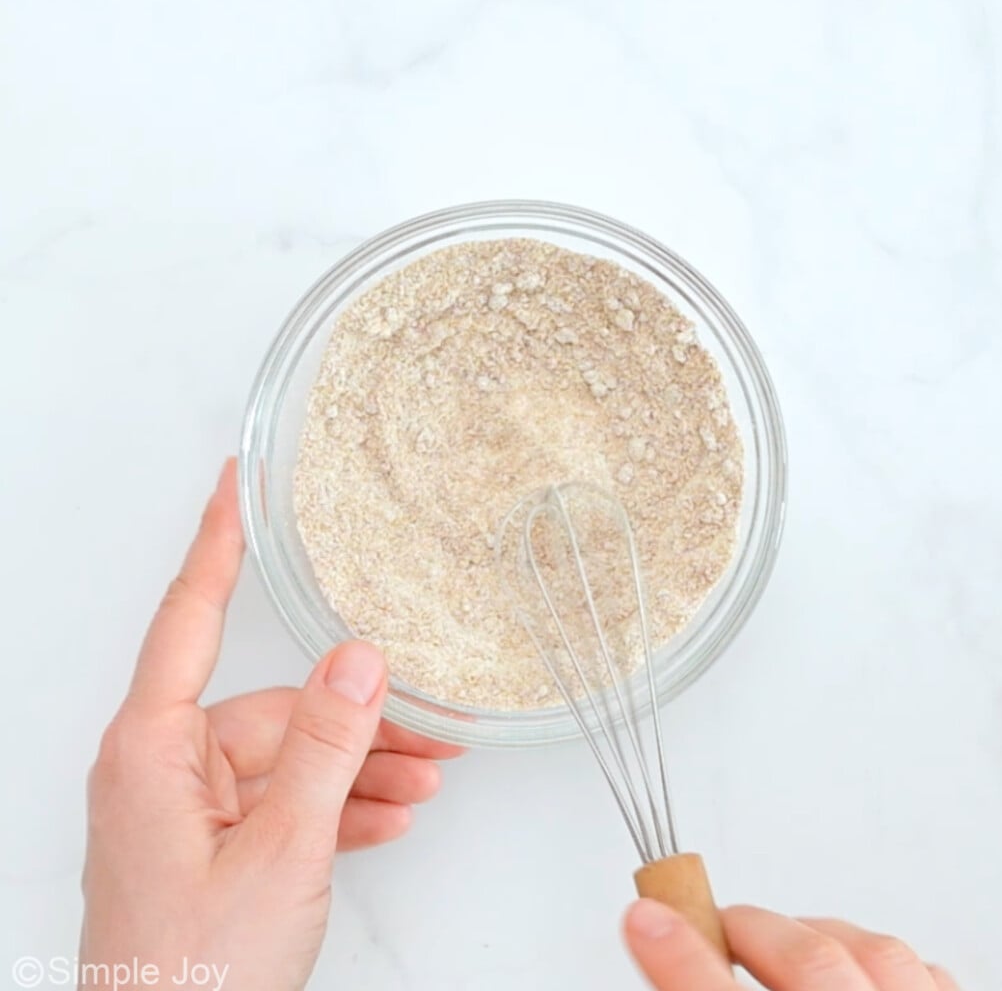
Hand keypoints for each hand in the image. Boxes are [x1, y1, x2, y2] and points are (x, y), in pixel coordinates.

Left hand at [80, 459, 460, 990]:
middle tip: (428, 722)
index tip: (239, 483)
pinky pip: (282, 803)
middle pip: (270, 707)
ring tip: (429, 778)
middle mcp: (160, 769)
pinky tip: (391, 816)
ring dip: (358, 768)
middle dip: (355, 718)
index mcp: (149, 750)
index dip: (217, 541)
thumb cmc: (194, 977)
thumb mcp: (279, 852)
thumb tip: (359, 658)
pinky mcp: (210, 846)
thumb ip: (324, 748)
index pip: (188, 617)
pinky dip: (337, 807)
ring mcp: (185, 811)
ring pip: (287, 759)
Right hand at [624, 900, 959, 990]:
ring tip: (776, 942)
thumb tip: (666, 941)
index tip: (641, 916)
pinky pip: (933, 978)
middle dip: (747, 931)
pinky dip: (888, 963)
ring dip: (817, 938)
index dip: (678, 958)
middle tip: (706, 925)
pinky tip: (858, 966)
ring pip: (878, 957)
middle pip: (809, 968)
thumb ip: (702, 986)